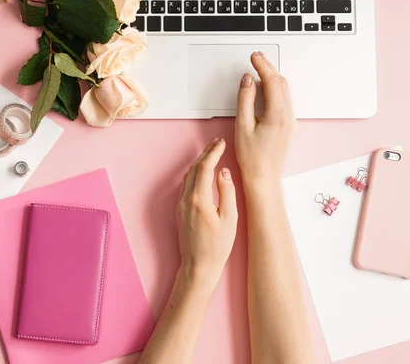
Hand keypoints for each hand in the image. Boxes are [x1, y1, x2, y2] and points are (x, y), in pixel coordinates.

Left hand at [177, 138, 237, 285]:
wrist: (198, 265)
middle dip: (206, 153)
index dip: (213, 153)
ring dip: (199, 162)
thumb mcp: (229, 218)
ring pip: (188, 176)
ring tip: (211, 154)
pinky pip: (186, 185)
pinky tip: (202, 172)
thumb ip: (227, 192)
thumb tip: (223, 172)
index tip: (221, 143)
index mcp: (199, 199)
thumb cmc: (217, 246)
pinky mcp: (180, 210)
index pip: (205, 167)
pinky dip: (194, 173)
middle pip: (194, 168)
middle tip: (217, 143)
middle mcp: (186, 199)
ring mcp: (181, 204)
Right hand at [235, 52, 295, 185]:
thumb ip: (245, 100)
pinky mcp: (288, 125)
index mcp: (277, 115)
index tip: (254, 57)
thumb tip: (248, 80)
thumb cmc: (252, 157)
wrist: (264, 177)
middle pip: (281, 83)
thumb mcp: (242, 126)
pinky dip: (275, 88)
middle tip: (256, 58)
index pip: (272, 82)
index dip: (262, 66)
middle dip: (268, 68)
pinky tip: (266, 88)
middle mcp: (288, 116)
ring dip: (273, 77)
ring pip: (284, 91)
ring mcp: (290, 120)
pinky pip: (284, 100)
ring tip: (260, 69)